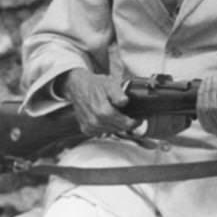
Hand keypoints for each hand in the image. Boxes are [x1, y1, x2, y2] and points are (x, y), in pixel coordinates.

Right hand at [60, 71, 190, 139]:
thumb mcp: (110, 83)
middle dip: (126, 124)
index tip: (139, 119)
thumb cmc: (95, 85)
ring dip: (116, 126)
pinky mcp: (86, 129)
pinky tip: (107, 119)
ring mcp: (90, 126)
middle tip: (131, 118)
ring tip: (118, 116)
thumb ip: (118, 93)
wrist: (77, 87)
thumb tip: (124, 101)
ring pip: (111, 131)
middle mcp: (96, 121)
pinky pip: (101, 133)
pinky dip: (106, 127)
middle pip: (119, 128)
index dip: (135, 122)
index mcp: (104, 112)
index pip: (126, 124)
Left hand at [194, 73, 216, 140]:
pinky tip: (203, 87)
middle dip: (212, 90)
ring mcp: (215, 130)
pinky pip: (199, 111)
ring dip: (205, 92)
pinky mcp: (206, 127)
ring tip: (208, 79)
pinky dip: (200, 97)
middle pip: (213, 108)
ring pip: (204, 109)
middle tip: (214, 77)